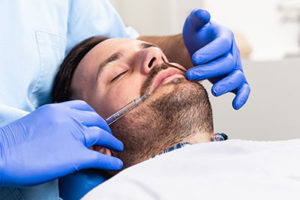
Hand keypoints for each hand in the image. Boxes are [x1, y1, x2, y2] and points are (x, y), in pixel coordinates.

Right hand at [0, 100, 122, 186]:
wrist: (0, 155)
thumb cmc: (11, 143)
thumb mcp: (35, 123)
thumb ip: (53, 123)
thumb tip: (62, 133)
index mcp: (57, 109)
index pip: (83, 107)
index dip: (93, 115)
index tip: (97, 121)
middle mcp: (68, 119)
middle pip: (96, 120)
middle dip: (106, 127)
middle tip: (109, 135)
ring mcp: (74, 136)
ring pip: (102, 135)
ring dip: (113, 141)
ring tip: (118, 147)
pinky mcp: (76, 155)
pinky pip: (100, 157)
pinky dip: (111, 161)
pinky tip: (117, 163)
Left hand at [183, 9, 249, 109]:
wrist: (199, 48)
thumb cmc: (197, 36)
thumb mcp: (193, 25)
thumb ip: (197, 18)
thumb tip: (203, 15)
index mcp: (224, 37)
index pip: (221, 44)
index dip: (210, 52)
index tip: (195, 58)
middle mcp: (232, 52)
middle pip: (226, 63)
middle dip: (208, 70)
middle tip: (190, 75)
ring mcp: (234, 66)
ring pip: (236, 76)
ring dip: (226, 85)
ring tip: (213, 91)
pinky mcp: (232, 78)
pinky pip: (243, 87)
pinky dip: (242, 96)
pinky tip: (235, 106)